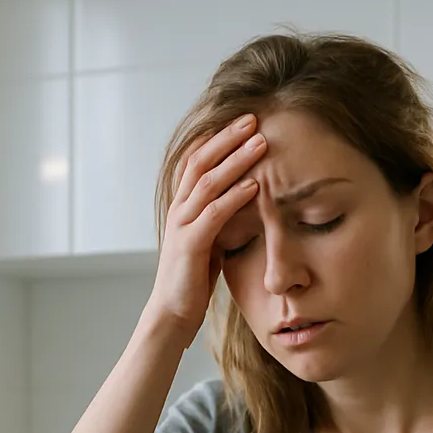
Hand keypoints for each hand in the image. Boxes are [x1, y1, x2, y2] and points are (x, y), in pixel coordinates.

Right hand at [141, 114, 267, 345]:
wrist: (172, 314)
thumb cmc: (193, 279)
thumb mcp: (210, 239)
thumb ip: (220, 217)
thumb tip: (246, 197)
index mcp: (183, 205)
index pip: (196, 160)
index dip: (217, 137)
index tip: (243, 120)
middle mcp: (178, 209)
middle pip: (201, 161)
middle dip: (228, 138)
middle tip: (254, 118)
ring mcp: (182, 226)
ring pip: (208, 182)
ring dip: (236, 160)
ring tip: (260, 143)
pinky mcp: (189, 245)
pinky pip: (214, 214)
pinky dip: (234, 197)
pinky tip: (254, 186)